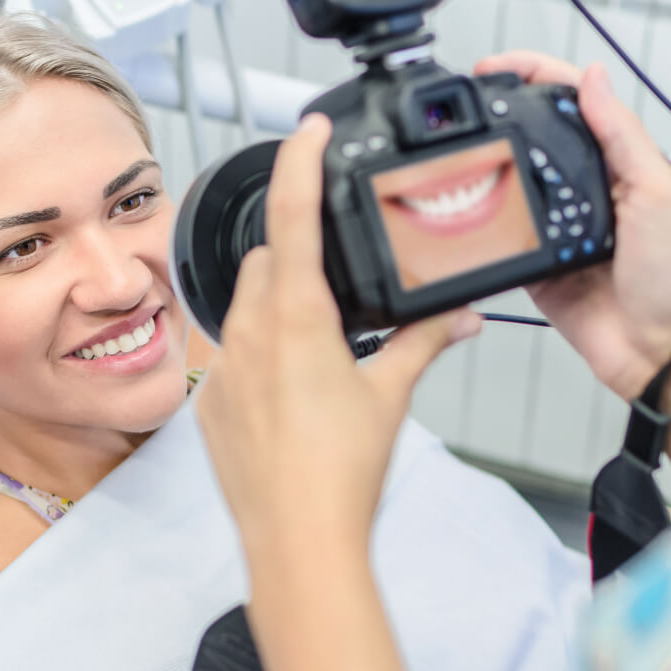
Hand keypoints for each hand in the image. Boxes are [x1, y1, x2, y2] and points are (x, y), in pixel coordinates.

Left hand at [194, 114, 482, 555]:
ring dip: (278, 301)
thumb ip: (425, 343)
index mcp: (298, 318)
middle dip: (299, 250)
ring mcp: (224, 367)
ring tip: (320, 340)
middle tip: (338, 278)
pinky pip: (231, 350)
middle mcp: (250, 332)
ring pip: (245, 302)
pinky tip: (293, 387)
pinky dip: (260, 349)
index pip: (293, 213)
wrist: (297, 540)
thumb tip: (459, 317)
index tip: (308, 129)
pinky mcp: (212, 401)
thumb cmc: (341, 473)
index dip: (300, 160)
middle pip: (268, 257)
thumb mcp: (392, 397)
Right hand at [474, 52, 670, 399]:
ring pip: (514, 176)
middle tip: (467, 97)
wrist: (653, 347)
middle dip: (502, 109)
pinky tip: (467, 197)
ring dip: (488, 156)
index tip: (498, 66)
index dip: (535, 74)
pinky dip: (485, 213)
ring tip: (459, 140)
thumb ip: (623, 136)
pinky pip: (503, 228)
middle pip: (536, 133)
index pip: (573, 101)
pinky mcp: (534, 257)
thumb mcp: (656, 194)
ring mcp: (557, 221)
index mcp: (618, 161)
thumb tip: (595, 78)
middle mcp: (586, 186)